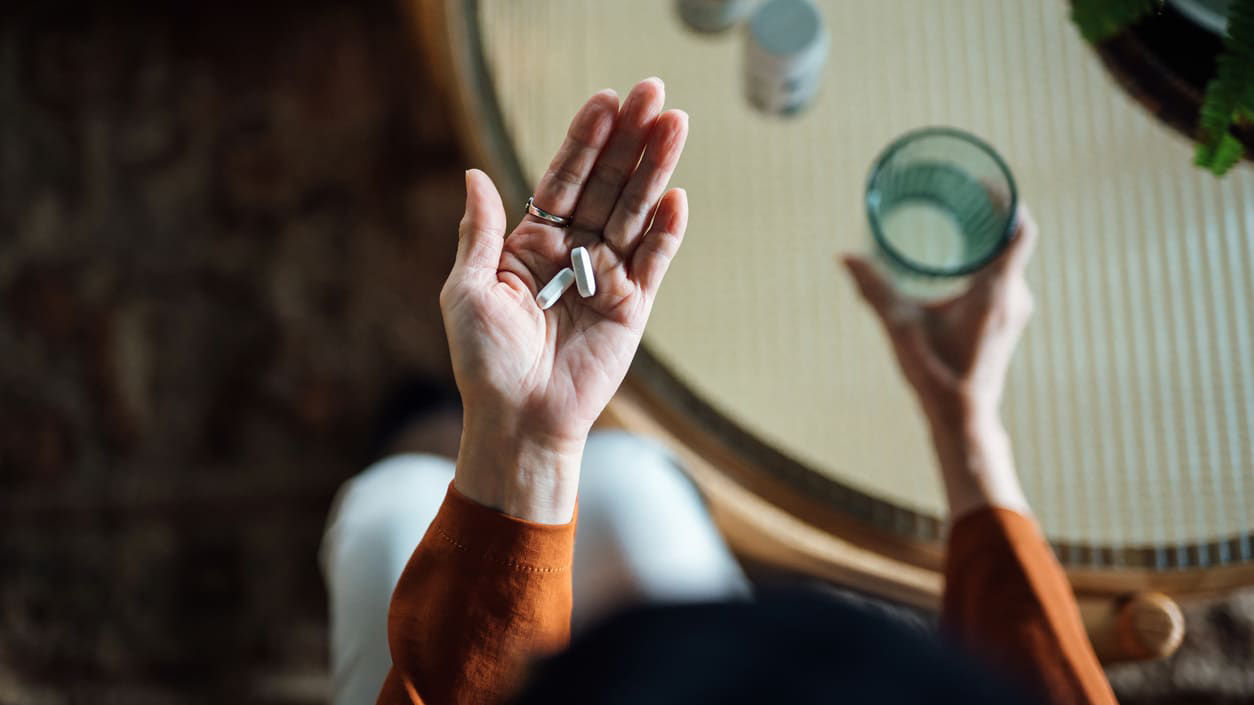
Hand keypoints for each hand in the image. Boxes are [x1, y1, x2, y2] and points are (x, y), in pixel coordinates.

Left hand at [441, 79, 688, 522]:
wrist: (518, 420)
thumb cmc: (484, 361)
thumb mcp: (466, 291)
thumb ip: (481, 233)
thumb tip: (476, 175)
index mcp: (531, 244)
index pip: (563, 179)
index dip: (585, 140)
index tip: (605, 100)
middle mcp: (572, 253)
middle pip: (606, 184)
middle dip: (630, 139)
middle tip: (655, 93)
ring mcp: (605, 277)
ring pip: (634, 212)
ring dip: (655, 169)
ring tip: (675, 124)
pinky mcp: (632, 307)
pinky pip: (653, 262)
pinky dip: (665, 231)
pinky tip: (677, 196)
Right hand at [842, 206, 1038, 517]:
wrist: (963, 417)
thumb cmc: (936, 374)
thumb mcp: (900, 327)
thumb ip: (874, 289)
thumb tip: (845, 257)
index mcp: (996, 291)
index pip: (1019, 229)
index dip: (1006, 200)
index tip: (982, 183)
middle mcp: (1014, 296)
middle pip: (1013, 239)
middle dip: (989, 213)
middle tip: (960, 194)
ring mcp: (1015, 310)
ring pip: (1009, 258)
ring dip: (988, 237)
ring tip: (959, 218)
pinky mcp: (1007, 321)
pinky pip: (1005, 276)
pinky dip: (988, 259)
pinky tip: (962, 258)